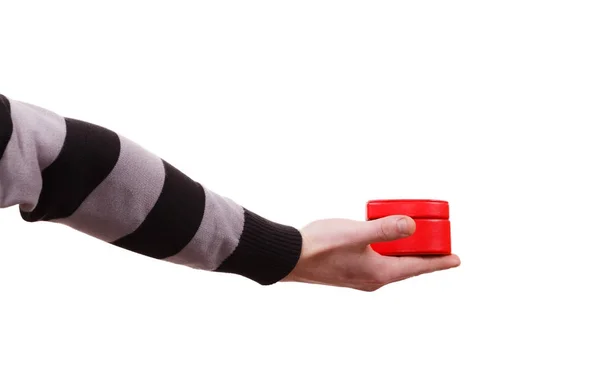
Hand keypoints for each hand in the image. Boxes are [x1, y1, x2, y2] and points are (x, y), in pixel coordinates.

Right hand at [282, 215, 460, 290]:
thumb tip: (412, 225)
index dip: (439, 262)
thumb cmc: (321, 246)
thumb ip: (384, 229)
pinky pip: (377, 261)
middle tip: (437, 242)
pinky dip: (386, 250)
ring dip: (403, 251)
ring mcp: (360, 276)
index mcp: (379, 273)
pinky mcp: (349, 270)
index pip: (417, 267)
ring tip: (413, 238)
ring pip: (391, 263)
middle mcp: (372, 279)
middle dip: (423, 255)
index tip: (456, 259)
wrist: (289, 257)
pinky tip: (381, 237)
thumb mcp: (356, 234)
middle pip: (406, 266)